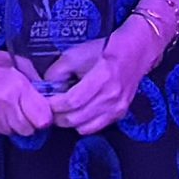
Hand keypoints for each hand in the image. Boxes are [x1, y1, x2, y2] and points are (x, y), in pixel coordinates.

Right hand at [0, 26, 47, 138]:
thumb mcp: (14, 62)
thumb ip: (33, 79)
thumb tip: (45, 94)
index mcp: (18, 87)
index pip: (43, 119)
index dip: (44, 116)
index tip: (40, 111)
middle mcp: (5, 105)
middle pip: (29, 130)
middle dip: (28, 121)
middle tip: (20, 108)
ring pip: (12, 133)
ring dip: (11, 123)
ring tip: (2, 106)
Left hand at [47, 17, 163, 131]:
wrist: (134, 53)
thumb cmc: (104, 50)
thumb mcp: (75, 54)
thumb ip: (56, 72)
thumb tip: (46, 89)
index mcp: (102, 78)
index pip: (71, 102)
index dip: (53, 105)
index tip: (44, 101)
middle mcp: (112, 97)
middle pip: (75, 118)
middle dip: (57, 115)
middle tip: (49, 107)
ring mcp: (117, 108)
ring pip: (83, 127)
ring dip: (68, 122)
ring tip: (62, 111)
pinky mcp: (119, 114)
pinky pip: (95, 127)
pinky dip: (82, 124)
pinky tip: (77, 113)